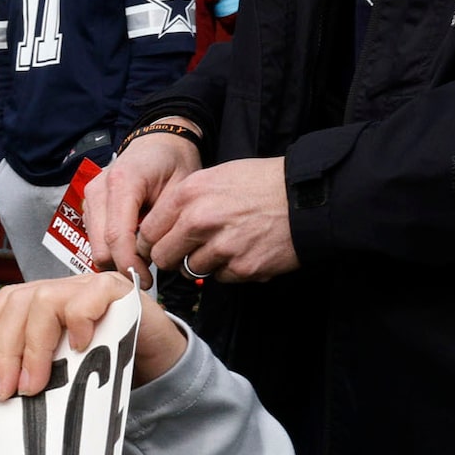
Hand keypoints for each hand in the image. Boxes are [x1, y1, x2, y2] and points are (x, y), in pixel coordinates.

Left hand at [0, 272, 186, 399]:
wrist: (156, 360)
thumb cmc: (104, 365)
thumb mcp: (60, 367)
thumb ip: (33, 367)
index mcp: (41, 302)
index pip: (3, 304)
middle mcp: (60, 288)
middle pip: (18, 303)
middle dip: (5, 350)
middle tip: (4, 391)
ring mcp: (87, 286)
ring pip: (44, 300)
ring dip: (35, 347)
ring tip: (34, 384)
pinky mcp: (116, 291)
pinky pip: (87, 297)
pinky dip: (78, 321)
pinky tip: (80, 347)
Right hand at [83, 126, 199, 280]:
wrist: (159, 144)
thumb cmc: (173, 163)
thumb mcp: (181, 190)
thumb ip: (165, 224)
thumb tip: (154, 259)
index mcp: (122, 182)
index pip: (117, 236)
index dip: (130, 264)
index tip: (146, 281)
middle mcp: (99, 189)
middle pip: (100, 246)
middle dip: (121, 267)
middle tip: (144, 279)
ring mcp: (90, 197)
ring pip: (95, 245)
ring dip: (115, 260)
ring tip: (140, 266)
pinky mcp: (89, 206)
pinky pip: (95, 238)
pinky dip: (111, 250)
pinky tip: (131, 252)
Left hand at [140, 156, 297, 283]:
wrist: (307, 197)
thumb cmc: (262, 184)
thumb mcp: (216, 177)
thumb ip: (185, 201)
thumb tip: (159, 227)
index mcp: (189, 194)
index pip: (147, 232)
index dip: (153, 241)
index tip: (160, 244)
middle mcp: (200, 220)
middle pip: (163, 257)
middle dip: (173, 257)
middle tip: (189, 251)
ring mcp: (221, 246)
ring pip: (191, 269)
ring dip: (204, 263)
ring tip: (226, 244)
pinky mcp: (242, 268)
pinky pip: (220, 278)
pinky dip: (229, 269)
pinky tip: (245, 250)